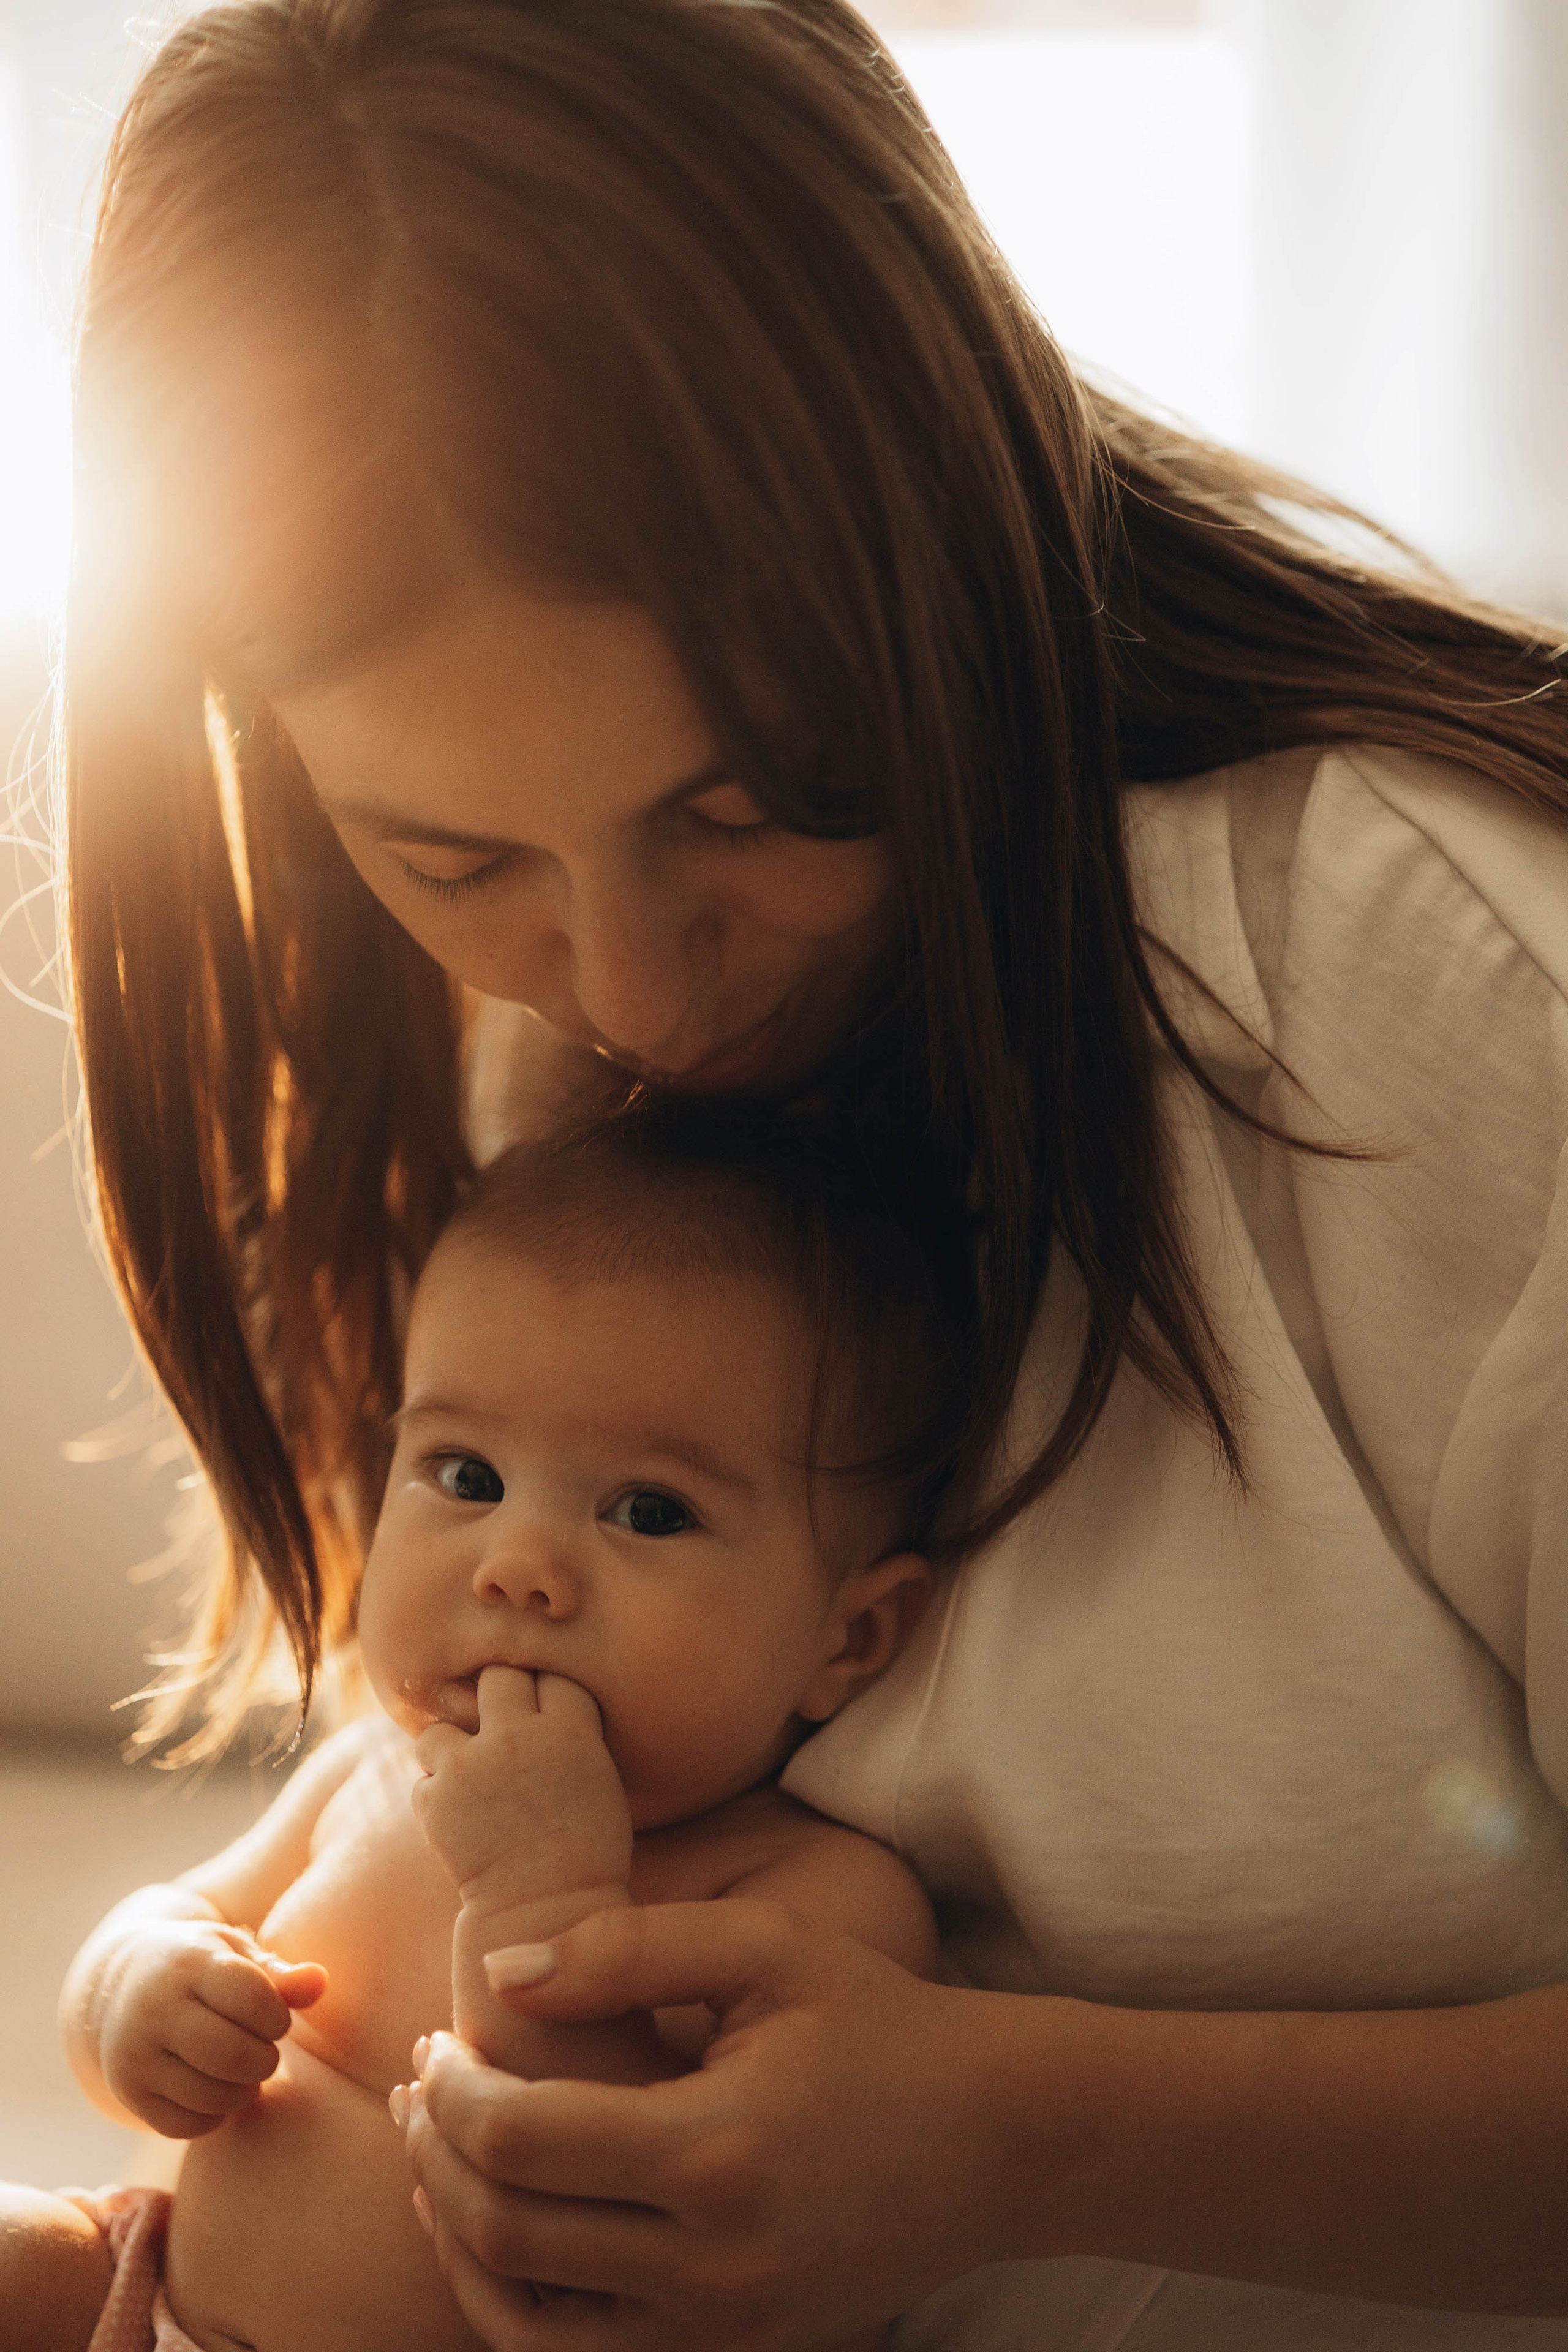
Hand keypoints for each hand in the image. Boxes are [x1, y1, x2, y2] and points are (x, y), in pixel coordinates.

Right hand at [95, 1918, 326, 2137]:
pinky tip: (214, 2088)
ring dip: (242, 2091)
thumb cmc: (200, 1967)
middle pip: (232, 2056)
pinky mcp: (130, 2093)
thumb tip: (320, 1982)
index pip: (254, 1999)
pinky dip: (212, 2116)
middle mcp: (155, 2010)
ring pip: (210, 2097)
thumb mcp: (236, 1954)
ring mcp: (136, 2055)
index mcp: (190, 1964)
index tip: (274, 2017)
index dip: (278, 2017)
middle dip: (264, 2060)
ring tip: (241, 2069)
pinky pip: (185, 2126)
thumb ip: (280, 1974)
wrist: (118, 1985)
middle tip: (263, 2050)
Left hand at [398, 1902, 1024, 2349]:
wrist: (999, 2139)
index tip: (437, 2042)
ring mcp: (725, 2331)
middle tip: (418, 2088)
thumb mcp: (768, 1946)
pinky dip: (518, 2306)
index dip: (451, 2089)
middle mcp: (713, 2266)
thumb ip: (627, 1945)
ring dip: (458, 2238)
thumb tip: (499, 1975)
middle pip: (506, 2233)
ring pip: (525, 2322)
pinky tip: (501, 2233)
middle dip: (435, 2156)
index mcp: (716, 2153)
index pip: (519, 2140)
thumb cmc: (880, 2022)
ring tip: (438, 2160)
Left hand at [413, 1667, 632, 1914]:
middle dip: (496, 1698)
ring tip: (466, 1781)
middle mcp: (519, 1737)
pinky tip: (460, 1822)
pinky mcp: (437, 1800)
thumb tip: (541, 1705)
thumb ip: (572, 1735)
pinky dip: (437, 1798)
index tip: (543, 1711)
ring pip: (440, 1728)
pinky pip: (424, 1781)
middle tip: (499, 1730)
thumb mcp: (600, 1781)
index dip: (546, 1690)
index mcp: (571, 1732)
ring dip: (449, 1752)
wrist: (547, 1913)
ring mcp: (472, 1766)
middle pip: (497, 1678)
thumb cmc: (587, 1854)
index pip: (553, 1676)